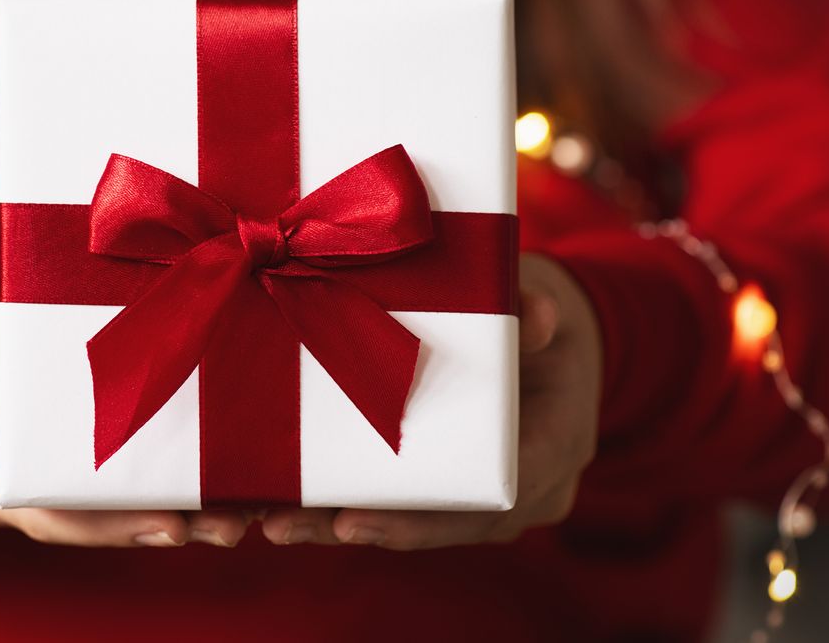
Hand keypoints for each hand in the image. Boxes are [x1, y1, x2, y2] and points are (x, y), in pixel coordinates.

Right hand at [0, 230, 247, 547]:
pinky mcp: (71, 447)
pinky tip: (221, 485)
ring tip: (237, 514)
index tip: (167, 519)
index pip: (33, 505)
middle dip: (154, 523)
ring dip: (173, 512)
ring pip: (104, 506)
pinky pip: (118, 474)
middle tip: (225, 524)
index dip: (100, 520)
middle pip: (80, 518)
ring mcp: (35, 467)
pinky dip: (168, 481)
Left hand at [261, 252, 601, 548]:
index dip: (422, 519)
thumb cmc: (544, 316)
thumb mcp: (545, 300)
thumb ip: (536, 305)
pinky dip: (352, 502)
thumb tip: (540, 315)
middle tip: (284, 526)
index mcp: (558, 446)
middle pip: (438, 524)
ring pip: (415, 523)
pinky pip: (407, 504)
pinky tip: (288, 503)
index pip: (490, 500)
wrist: (555, 338)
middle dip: (359, 528)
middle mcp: (528, 491)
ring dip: (340, 525)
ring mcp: (491, 496)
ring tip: (270, 521)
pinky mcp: (457, 487)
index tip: (352, 520)